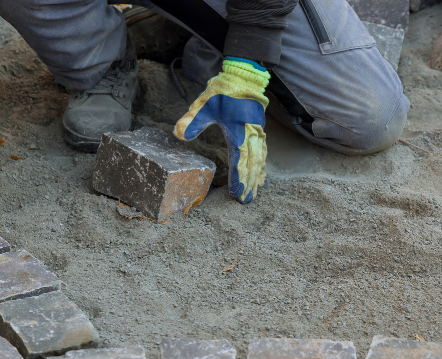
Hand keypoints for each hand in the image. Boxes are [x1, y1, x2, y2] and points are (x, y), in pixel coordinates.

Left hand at [174, 58, 269, 202]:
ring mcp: (257, 132)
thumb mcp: (204, 103)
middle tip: (246, 200)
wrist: (244, 75)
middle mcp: (251, 134)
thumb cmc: (224, 90)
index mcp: (239, 131)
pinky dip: (262, 165)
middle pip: (252, 164)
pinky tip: (261, 174)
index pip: (239, 160)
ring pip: (260, 159)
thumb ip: (193, 120)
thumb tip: (178, 134)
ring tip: (255, 192)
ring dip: (257, 177)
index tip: (237, 193)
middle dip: (249, 183)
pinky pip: (262, 151)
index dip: (238, 178)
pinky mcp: (259, 129)